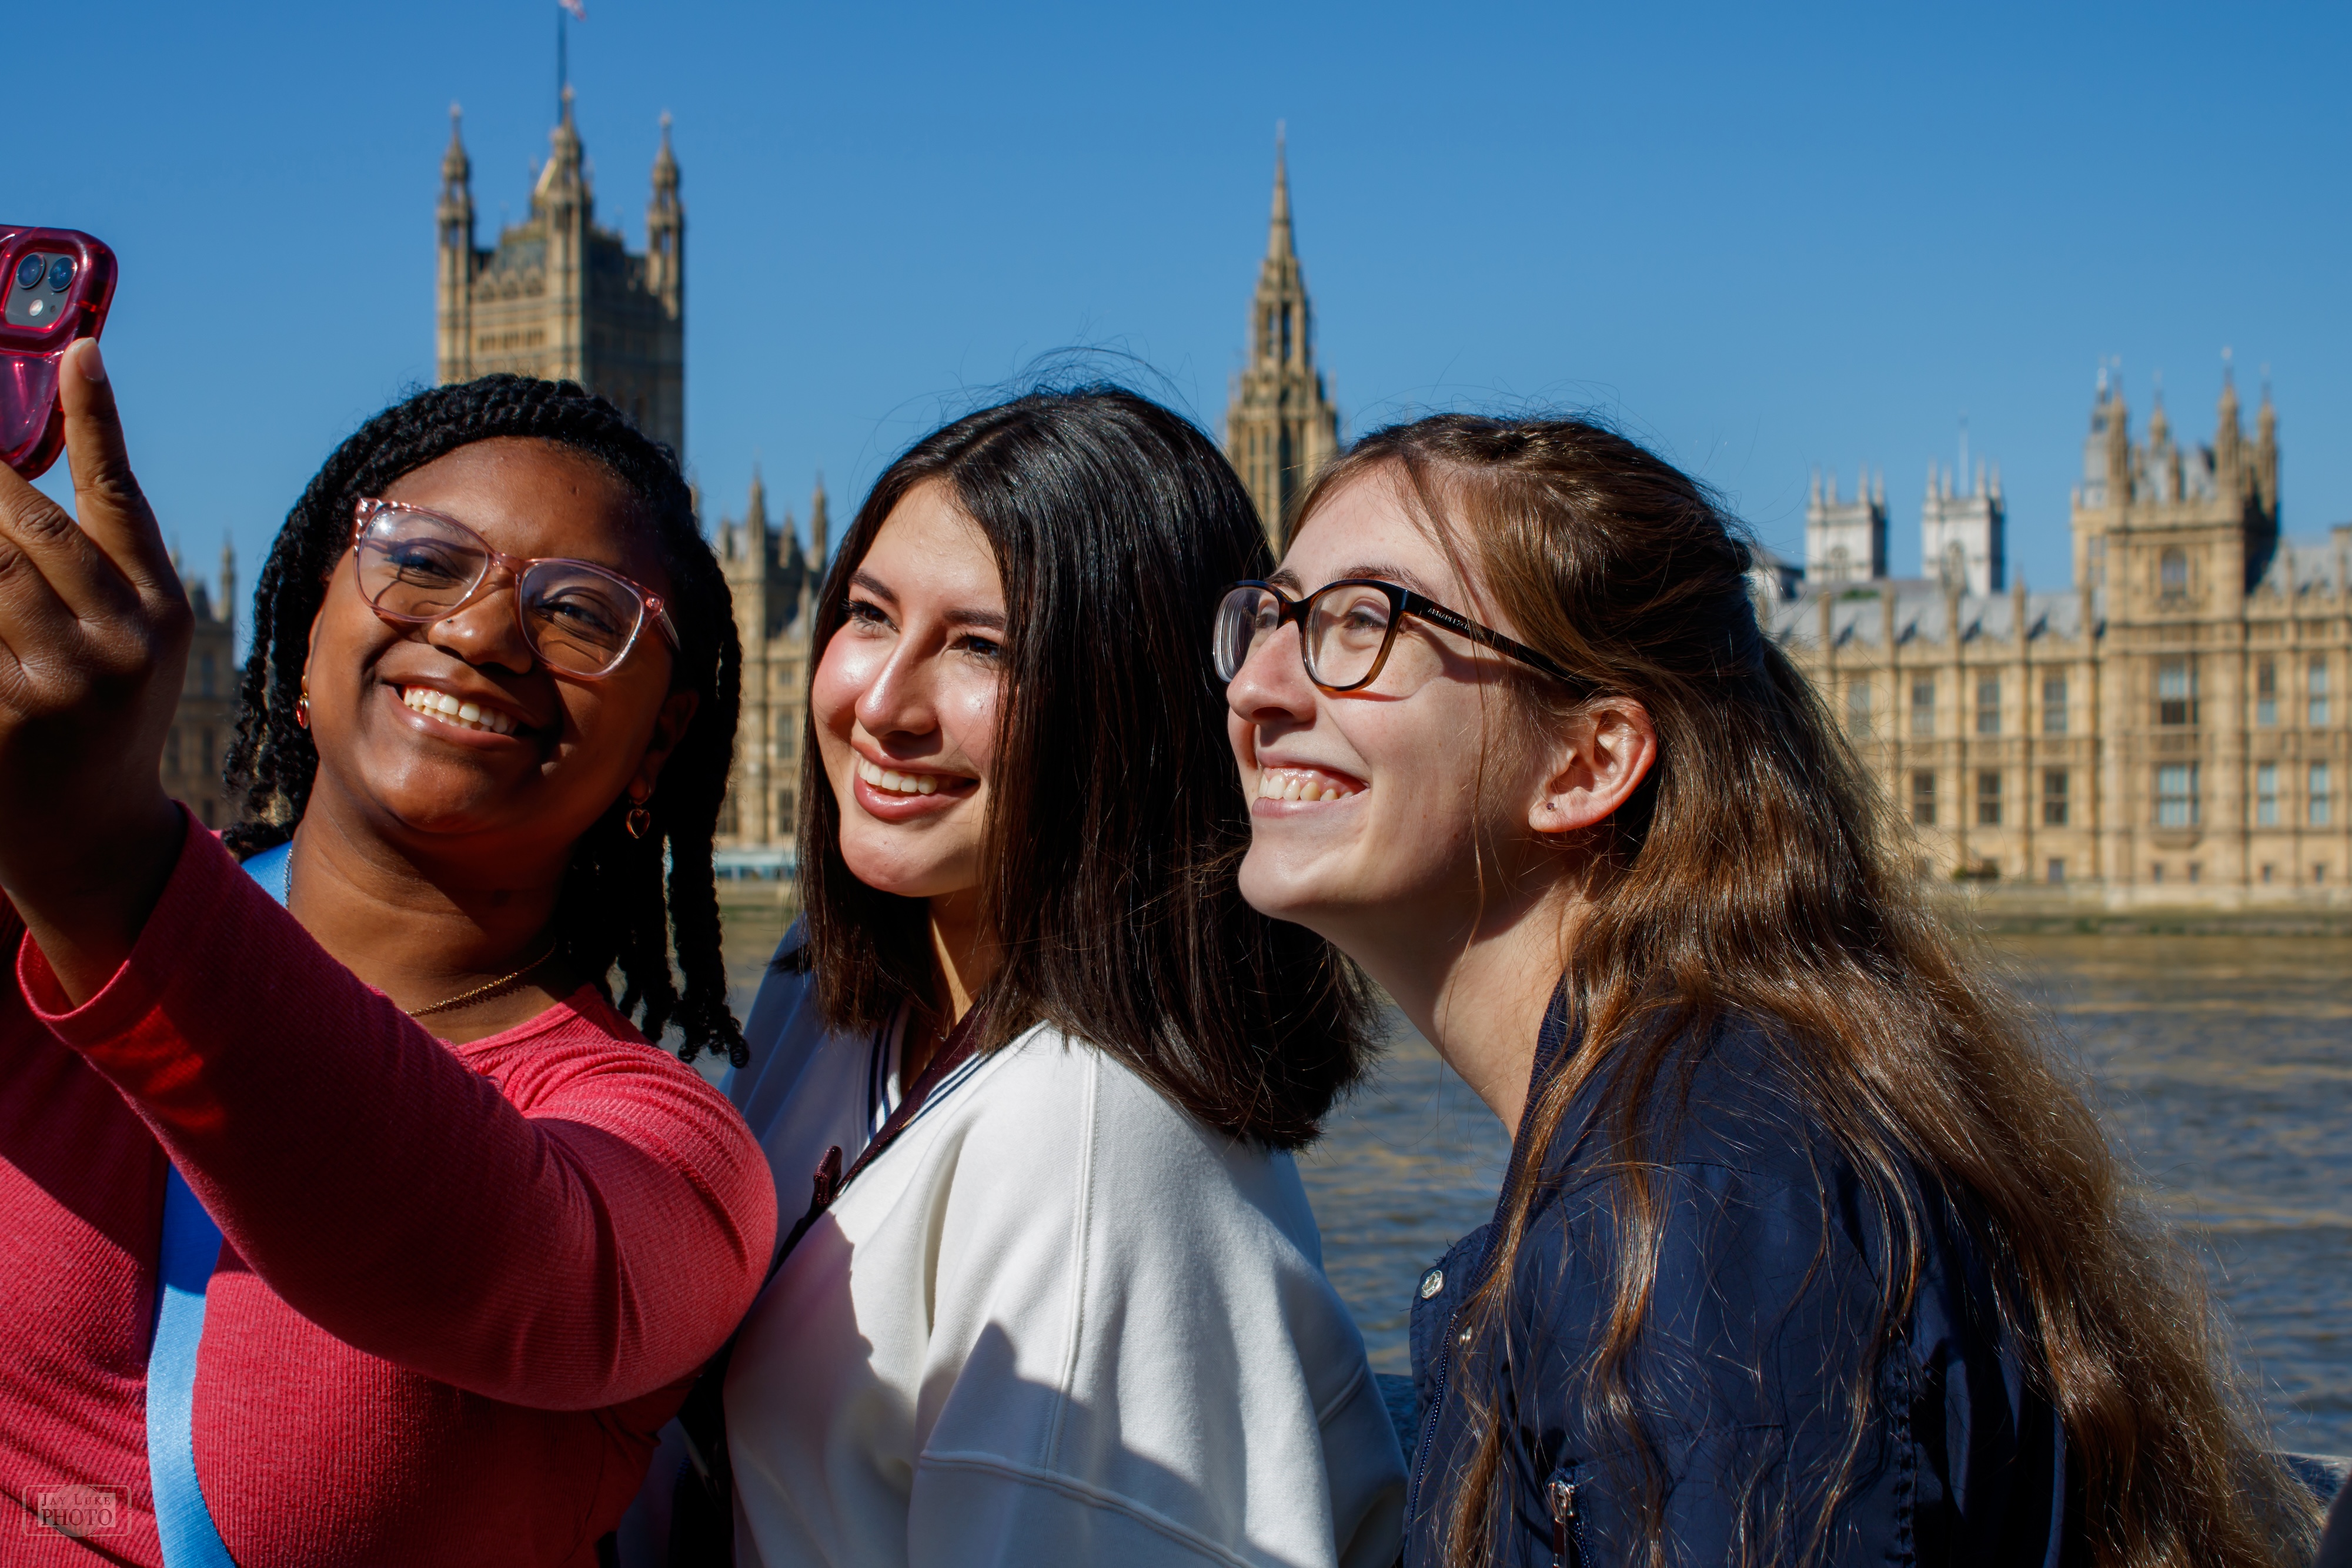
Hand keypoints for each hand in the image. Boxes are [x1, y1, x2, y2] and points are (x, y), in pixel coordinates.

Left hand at [0, 339, 190, 1001]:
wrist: (94, 836)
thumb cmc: (104, 716)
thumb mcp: (136, 639)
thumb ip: (98, 557)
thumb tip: (34, 461)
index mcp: (159, 614)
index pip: (119, 496)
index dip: (96, 418)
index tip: (79, 347)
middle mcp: (119, 645)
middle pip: (20, 525)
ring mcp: (57, 685)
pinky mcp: (2, 721)